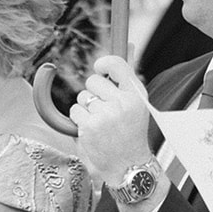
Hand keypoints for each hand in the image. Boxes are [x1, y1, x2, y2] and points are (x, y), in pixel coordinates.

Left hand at [68, 55, 152, 185]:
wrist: (128, 167)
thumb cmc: (131, 133)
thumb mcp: (137, 103)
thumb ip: (129, 76)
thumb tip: (130, 45)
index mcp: (136, 94)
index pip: (117, 64)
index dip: (103, 63)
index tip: (99, 67)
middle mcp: (122, 103)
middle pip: (93, 81)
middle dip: (93, 93)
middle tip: (104, 110)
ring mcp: (105, 115)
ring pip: (82, 97)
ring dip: (86, 109)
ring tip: (101, 124)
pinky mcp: (89, 127)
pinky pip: (75, 112)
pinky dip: (79, 121)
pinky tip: (93, 132)